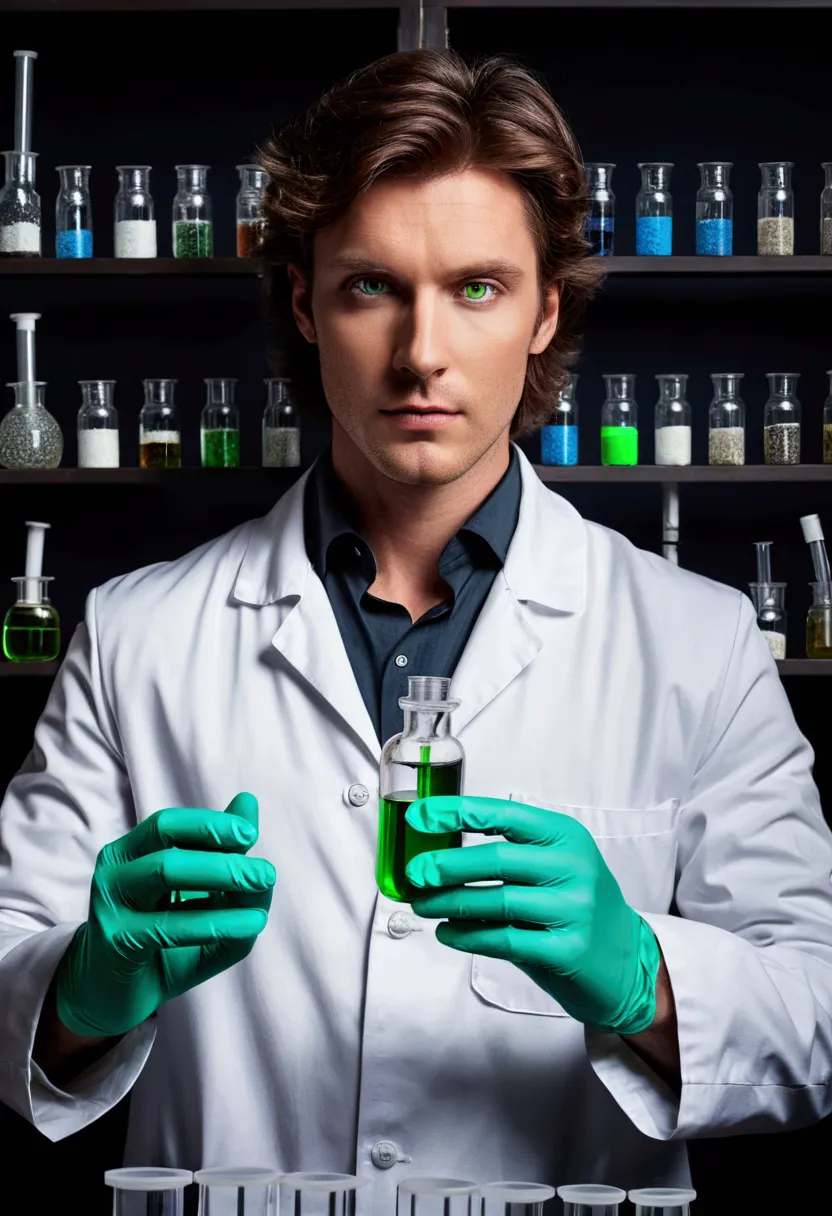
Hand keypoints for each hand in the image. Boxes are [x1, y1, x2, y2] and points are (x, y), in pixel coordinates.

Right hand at [55, 793, 274, 1037]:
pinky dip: (216, 922)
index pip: (170, 824)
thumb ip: (226, 856)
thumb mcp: (203, 902)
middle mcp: (115, 870)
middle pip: (170, 843)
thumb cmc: (160, 945)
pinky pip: (170, 925)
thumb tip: (248, 802)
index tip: (250, 834)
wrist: (111, 998)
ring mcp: (110, 903)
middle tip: (266, 871)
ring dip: (222, 875)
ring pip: (167, 871)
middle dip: (225, 853)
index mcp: (131, 852)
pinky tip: (250, 924)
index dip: (211, 825)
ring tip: (263, 885)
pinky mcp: (116, 939)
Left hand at [404, 795, 660, 1034]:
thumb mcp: (555, 864)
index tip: (420, 816)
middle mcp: (574, 867)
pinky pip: (505, 940)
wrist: (629, 960)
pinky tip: (448, 932)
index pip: (505, 814)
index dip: (458, 812)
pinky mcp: (568, 950)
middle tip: (416, 873)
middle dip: (447, 865)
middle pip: (497, 858)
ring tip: (422, 905)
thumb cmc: (578, 906)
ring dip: (450, 904)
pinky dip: (468, 936)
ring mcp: (574, 909)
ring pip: (497, 902)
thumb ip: (509, 852)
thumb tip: (438, 850)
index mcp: (565, 836)